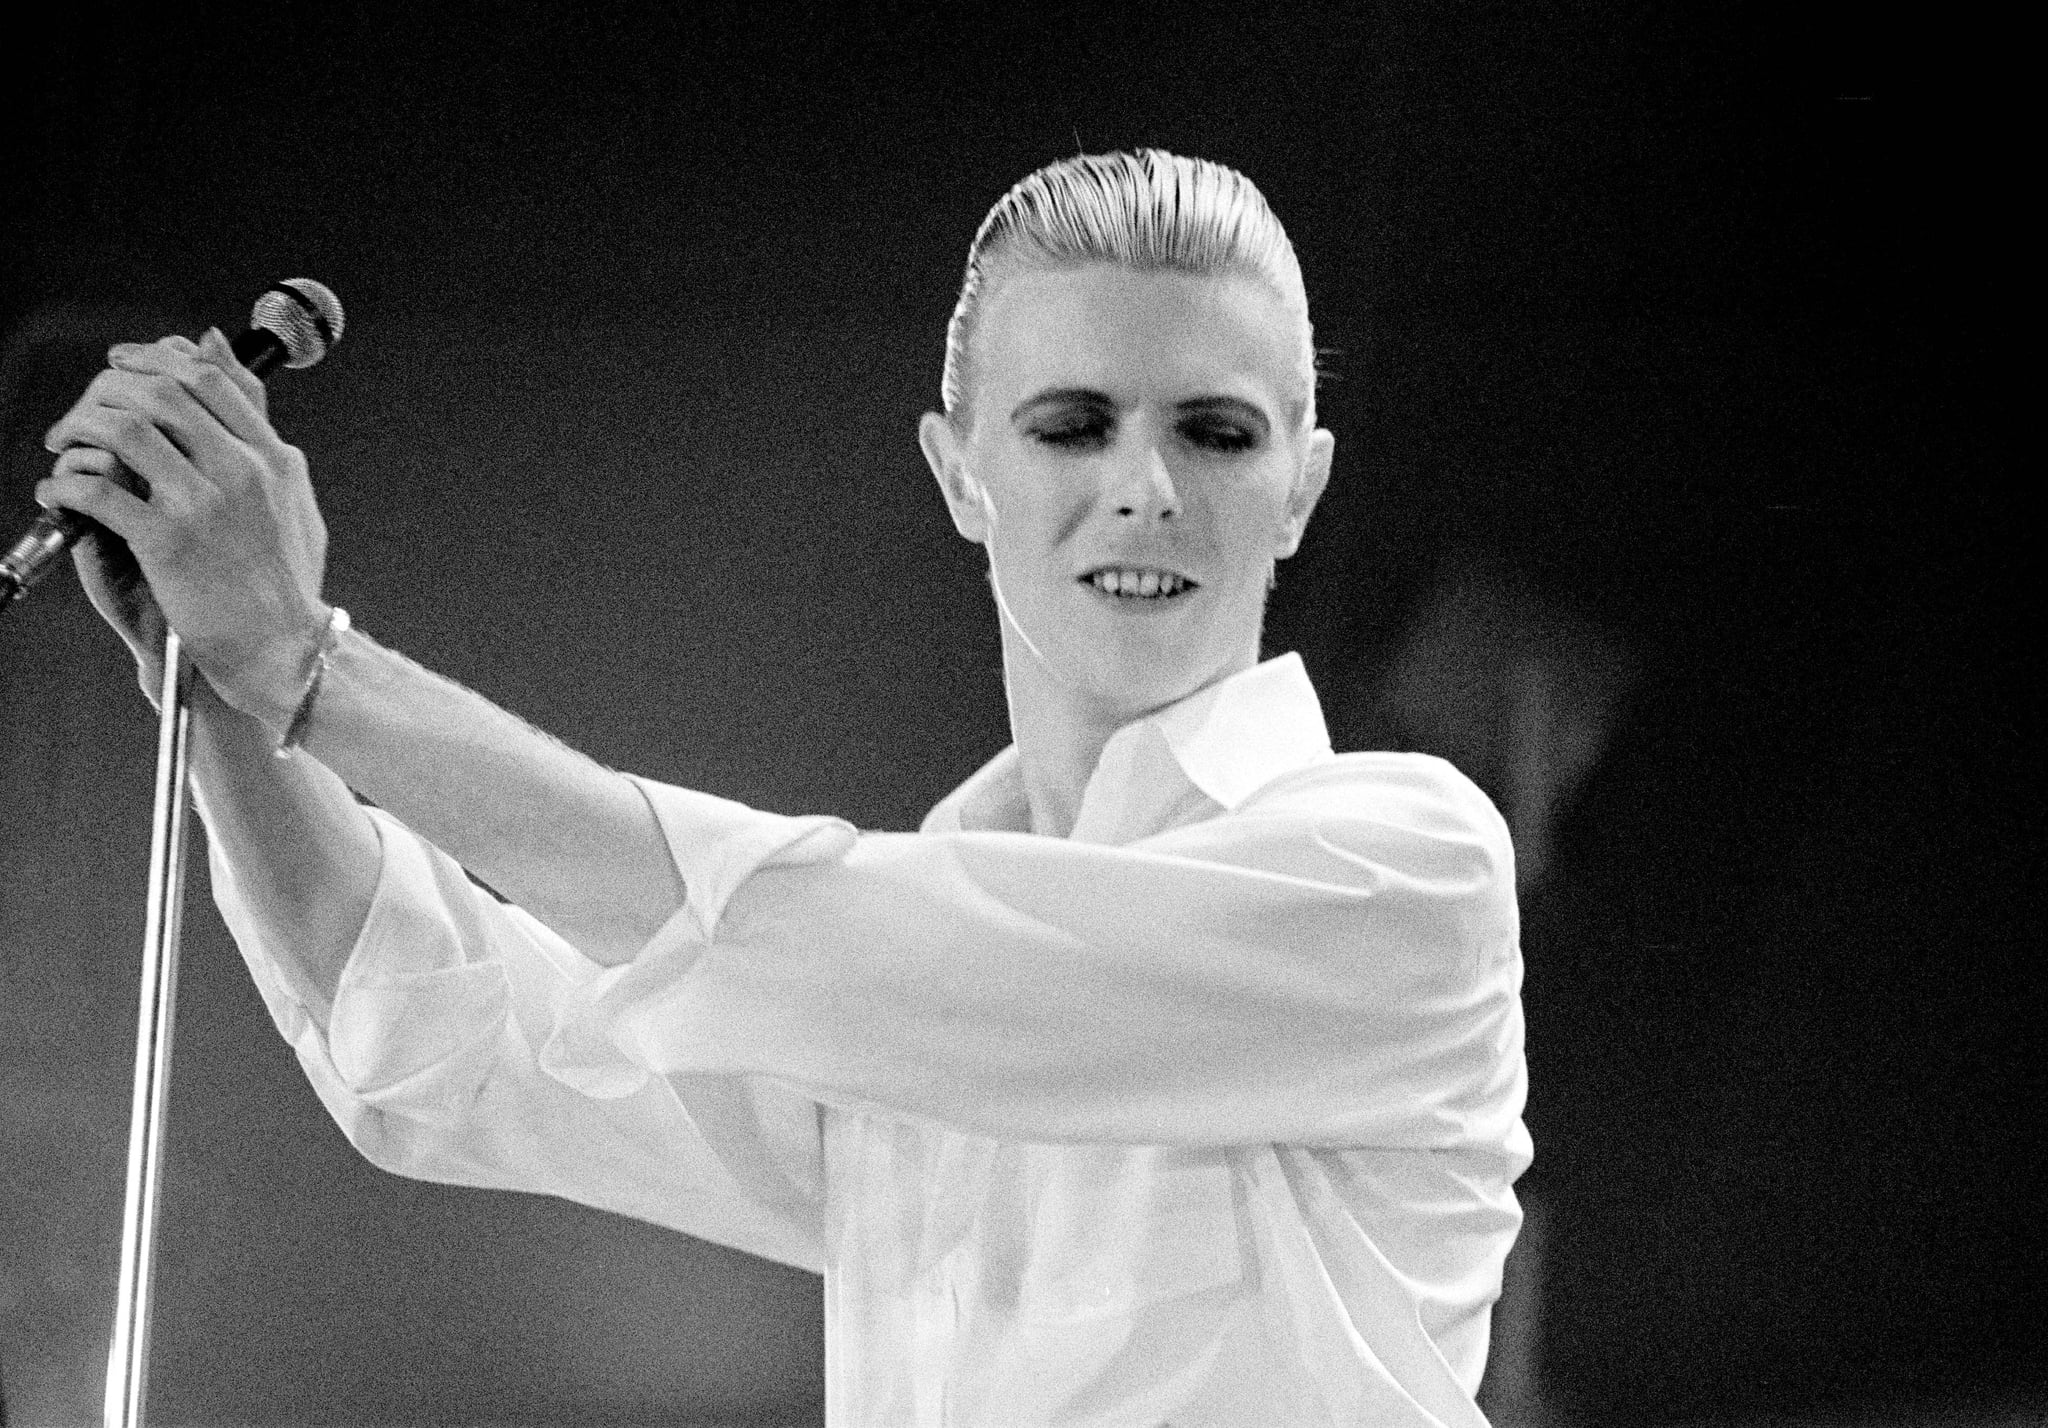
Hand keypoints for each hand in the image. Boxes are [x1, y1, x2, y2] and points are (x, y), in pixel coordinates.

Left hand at [38, 329, 331, 728]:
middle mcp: (242, 471)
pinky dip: (64, 484)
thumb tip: (217, 345)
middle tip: (81, 415)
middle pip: (160, 391)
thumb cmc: (283, 579)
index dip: (152, 359)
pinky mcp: (168, 542)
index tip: (120, 367)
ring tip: (64, 448)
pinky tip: (58, 495)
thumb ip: (255, 423)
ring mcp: (205, 505)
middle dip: (104, 390)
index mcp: (272, 457)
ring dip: (79, 428)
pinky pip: (98, 490)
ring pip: (124, 430)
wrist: (284, 647)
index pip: (207, 377)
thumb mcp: (289, 493)